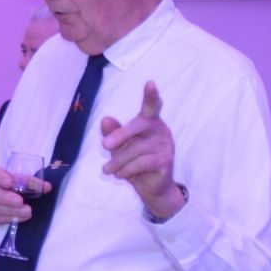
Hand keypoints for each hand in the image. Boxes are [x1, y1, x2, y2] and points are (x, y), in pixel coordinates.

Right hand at [0, 165, 44, 230]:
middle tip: (20, 201)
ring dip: (12, 210)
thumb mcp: (14, 180)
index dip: (0, 178)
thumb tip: (47, 187)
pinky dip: (12, 218)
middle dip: (6, 198)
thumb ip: (27, 182)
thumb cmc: (5, 186)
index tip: (10, 183)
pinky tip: (23, 217)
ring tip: (27, 211)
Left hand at [100, 81, 184, 218]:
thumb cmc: (134, 162)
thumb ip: (113, 133)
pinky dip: (127, 169)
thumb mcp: (120, 147)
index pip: (152, 106)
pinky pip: (142, 163)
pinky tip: (119, 175)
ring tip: (107, 170)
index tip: (150, 83)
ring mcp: (166, 145)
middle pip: (139, 126)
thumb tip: (105, 119)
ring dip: (118, 161)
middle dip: (120, 135)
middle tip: (103, 145)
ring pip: (137, 149)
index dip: (151, 95)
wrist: (151, 187)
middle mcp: (160, 130)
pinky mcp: (166, 160)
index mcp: (150, 122)